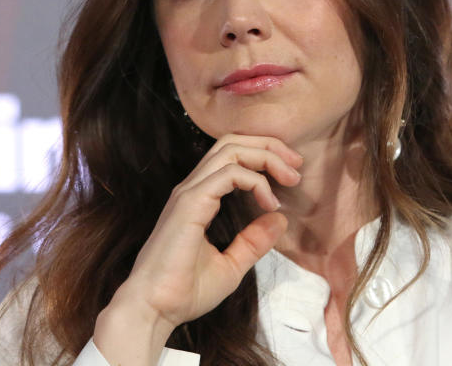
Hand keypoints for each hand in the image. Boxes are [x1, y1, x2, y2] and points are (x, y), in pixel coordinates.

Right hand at [93, 134, 302, 361]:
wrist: (154, 310)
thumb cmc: (184, 291)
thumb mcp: (231, 265)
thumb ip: (253, 241)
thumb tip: (280, 219)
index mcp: (200, 196)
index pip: (232, 155)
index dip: (265, 155)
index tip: (291, 176)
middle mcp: (193, 187)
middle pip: (233, 142)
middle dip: (270, 146)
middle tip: (297, 166)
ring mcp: (190, 192)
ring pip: (231, 149)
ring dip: (266, 157)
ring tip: (290, 178)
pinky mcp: (190, 202)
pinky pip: (229, 173)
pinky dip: (255, 180)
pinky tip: (268, 202)